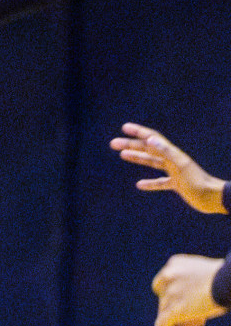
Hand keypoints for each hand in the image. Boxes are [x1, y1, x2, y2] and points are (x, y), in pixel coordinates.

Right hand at [111, 122, 226, 213]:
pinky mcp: (177, 184)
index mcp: (172, 154)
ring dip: (137, 158)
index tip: (124, 128)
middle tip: (113, 143)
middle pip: (148, 149)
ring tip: (122, 155)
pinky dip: (150, 183)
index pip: (152, 138)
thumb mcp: (180, 166)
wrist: (213, 197)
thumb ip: (165, 152)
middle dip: (131, 145)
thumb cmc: (197, 182)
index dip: (138, 132)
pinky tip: (140, 185)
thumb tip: (150, 139)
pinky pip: (160, 182)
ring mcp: (174, 172)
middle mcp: (172, 160)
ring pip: (152, 162)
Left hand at [151, 254, 227, 325]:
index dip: (174, 296)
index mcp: (175, 264)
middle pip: (163, 299)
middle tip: (199, 314)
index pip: (164, 283)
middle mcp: (168, 276)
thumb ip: (193, 282)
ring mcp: (170, 293)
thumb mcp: (207, 274)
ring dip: (181, 320)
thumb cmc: (229, 279)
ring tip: (200, 322)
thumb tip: (190, 301)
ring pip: (164, 313)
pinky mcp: (174, 310)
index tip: (190, 303)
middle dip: (178, 308)